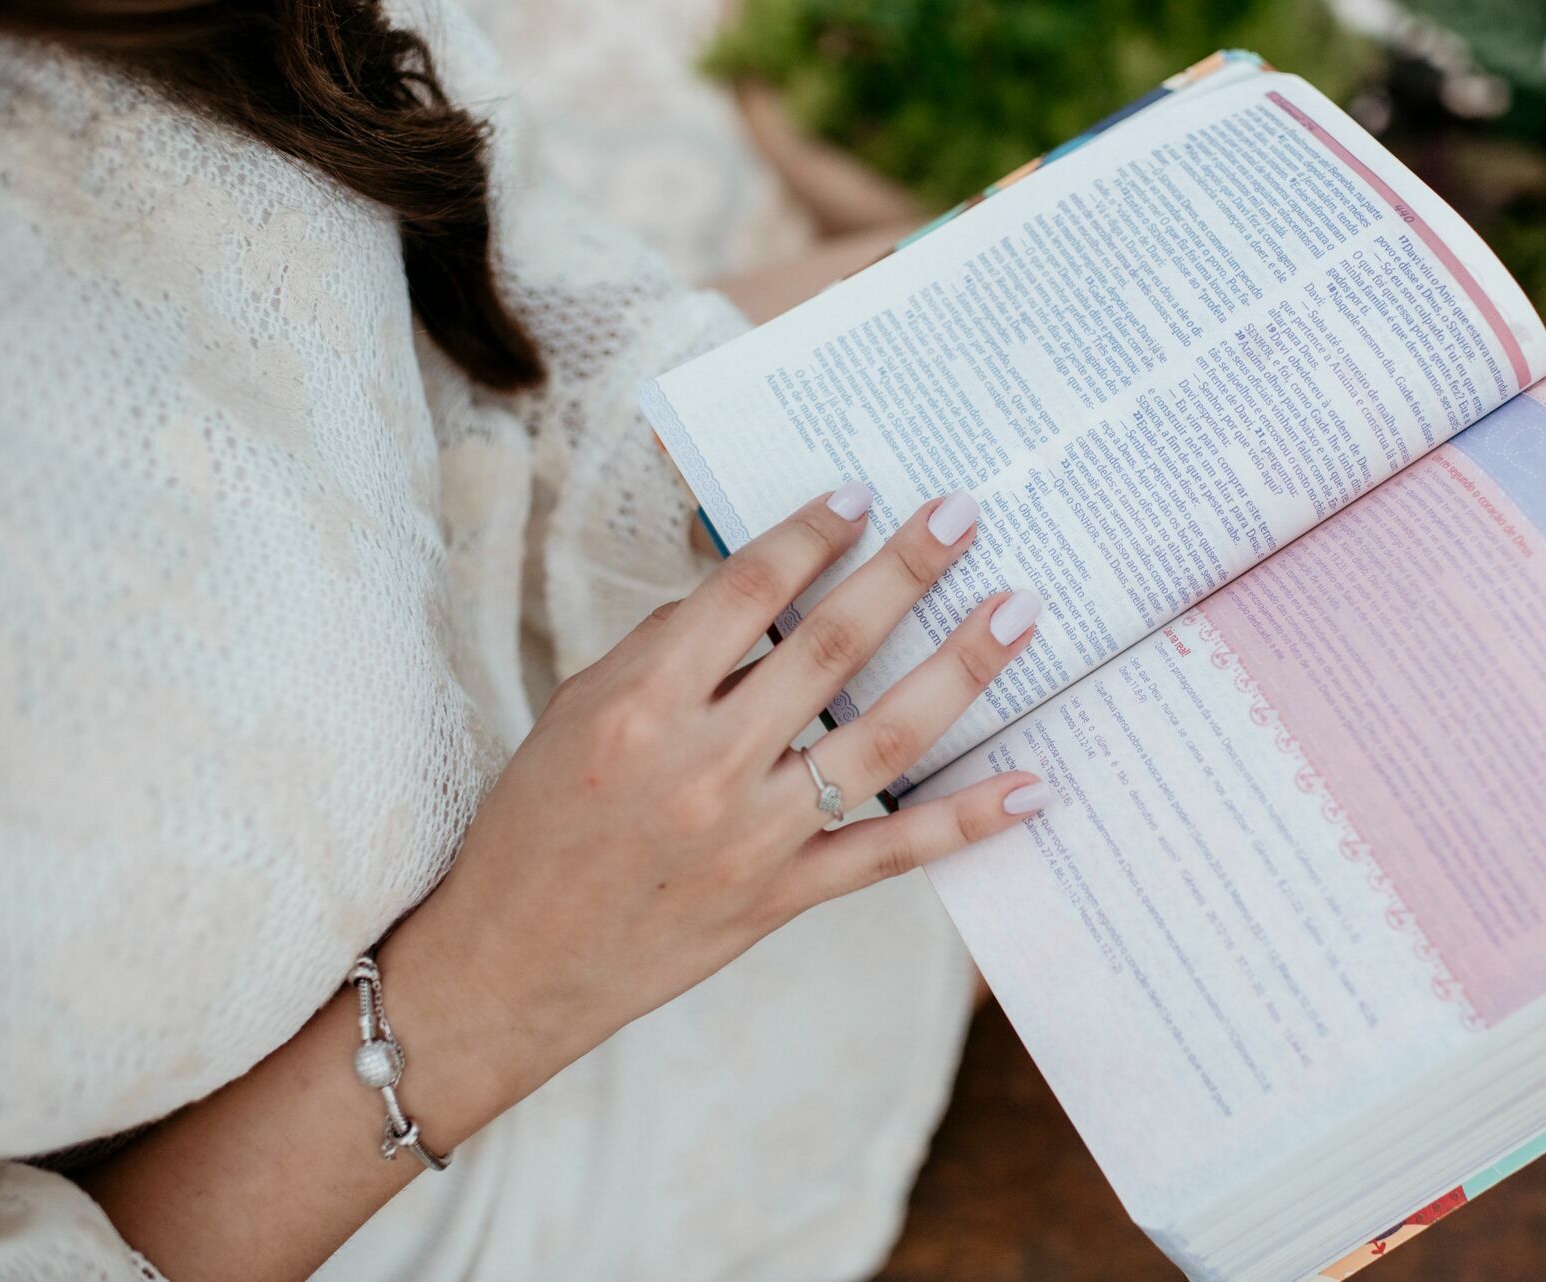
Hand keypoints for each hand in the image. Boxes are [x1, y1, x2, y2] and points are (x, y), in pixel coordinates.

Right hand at [399, 482, 1048, 1083]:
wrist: (512, 961)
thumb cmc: (541, 817)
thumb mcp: (581, 709)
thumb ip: (674, 647)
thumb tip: (768, 581)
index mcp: (642, 703)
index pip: (749, 592)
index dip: (811, 533)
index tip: (861, 493)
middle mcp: (704, 765)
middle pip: (831, 648)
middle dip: (907, 572)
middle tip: (965, 516)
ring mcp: (752, 838)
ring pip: (882, 742)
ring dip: (960, 670)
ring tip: (1018, 612)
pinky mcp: (782, 897)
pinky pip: (891, 851)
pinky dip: (967, 819)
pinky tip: (1033, 782)